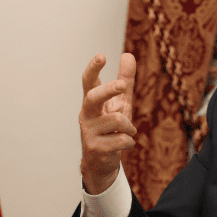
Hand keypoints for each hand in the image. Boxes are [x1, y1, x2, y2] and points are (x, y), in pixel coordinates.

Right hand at [79, 52, 135, 194]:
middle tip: (123, 85)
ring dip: (129, 126)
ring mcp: (89, 131)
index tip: (101, 56)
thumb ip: (124, 80)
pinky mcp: (95, 148)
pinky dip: (129, 141)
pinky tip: (125, 144)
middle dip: (108, 90)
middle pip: (93, 97)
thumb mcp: (120, 102)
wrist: (101, 162)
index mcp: (91, 101)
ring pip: (116, 119)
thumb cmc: (110, 128)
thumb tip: (128, 54)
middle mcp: (86, 114)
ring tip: (128, 131)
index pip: (88, 81)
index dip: (93, 68)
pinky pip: (121, 139)